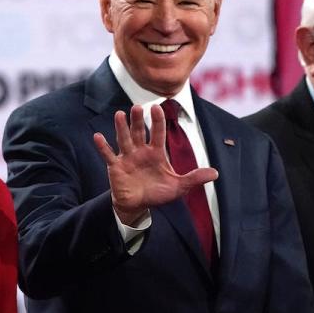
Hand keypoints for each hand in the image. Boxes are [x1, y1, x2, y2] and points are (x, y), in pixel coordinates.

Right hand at [92, 104, 218, 224]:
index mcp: (156, 153)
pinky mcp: (115, 167)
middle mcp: (140, 151)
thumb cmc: (157, 193)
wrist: (138, 206)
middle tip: (138, 107)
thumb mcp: (178, 187)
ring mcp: (127, 157)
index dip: (158, 121)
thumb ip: (194, 178)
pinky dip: (102, 147)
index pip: (158, 133)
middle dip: (138, 120)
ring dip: (121, 127)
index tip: (158, 107)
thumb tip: (216, 173)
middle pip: (139, 132)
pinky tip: (97, 137)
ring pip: (123, 139)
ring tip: (119, 114)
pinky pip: (108, 155)